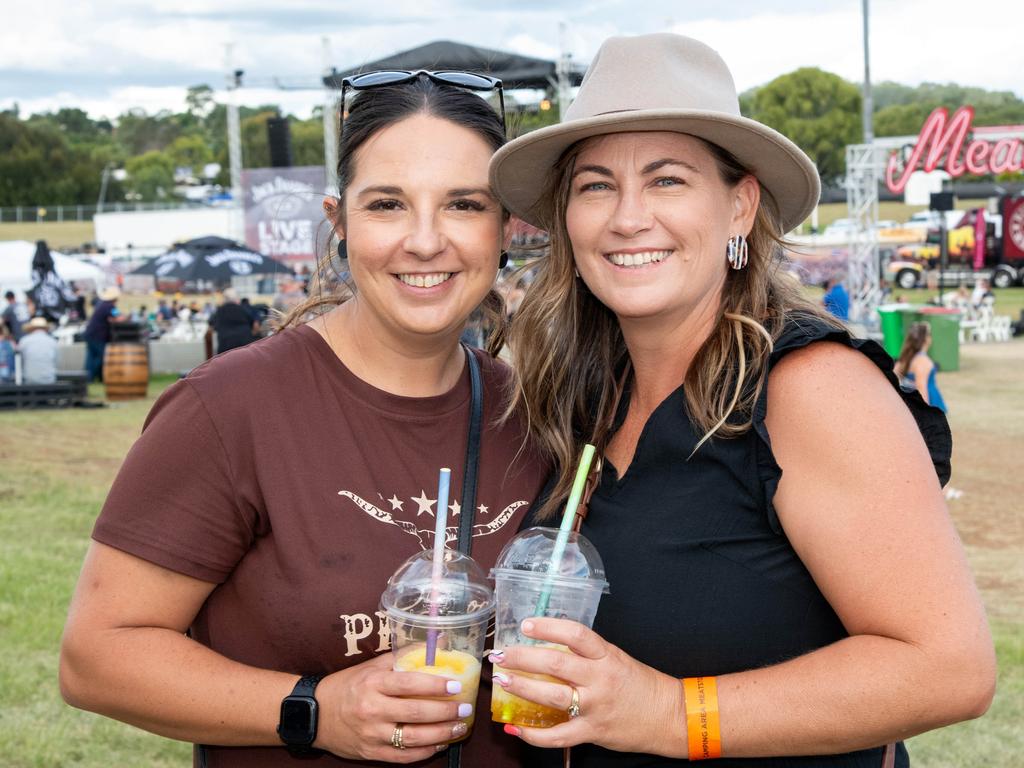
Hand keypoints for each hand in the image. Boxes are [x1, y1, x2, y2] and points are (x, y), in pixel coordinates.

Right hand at [314, 652, 471, 762]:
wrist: (314, 714)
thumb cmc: (346, 686)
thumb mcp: (370, 667)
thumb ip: (401, 656)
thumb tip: (435, 641)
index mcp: (373, 683)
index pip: (409, 684)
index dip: (435, 686)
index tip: (456, 686)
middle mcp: (372, 709)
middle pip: (415, 712)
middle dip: (445, 712)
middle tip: (465, 708)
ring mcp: (372, 734)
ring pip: (413, 738)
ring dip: (441, 734)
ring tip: (459, 728)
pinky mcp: (370, 752)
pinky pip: (403, 757)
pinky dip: (425, 752)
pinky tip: (439, 744)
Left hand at [492, 618, 685, 756]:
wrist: (668, 716)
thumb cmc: (640, 685)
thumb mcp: (616, 659)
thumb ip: (587, 654)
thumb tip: (548, 645)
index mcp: (606, 655)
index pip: (575, 634)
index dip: (548, 627)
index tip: (526, 625)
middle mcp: (600, 678)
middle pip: (556, 663)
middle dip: (522, 657)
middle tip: (500, 654)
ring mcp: (596, 706)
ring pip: (553, 696)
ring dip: (523, 688)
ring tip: (502, 681)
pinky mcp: (593, 731)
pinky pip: (559, 736)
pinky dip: (534, 735)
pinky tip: (517, 729)